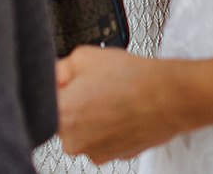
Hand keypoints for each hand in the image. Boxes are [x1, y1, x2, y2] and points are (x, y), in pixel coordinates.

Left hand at [56, 47, 189, 162]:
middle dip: (75, 100)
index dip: (59, 85)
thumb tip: (52, 77)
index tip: (69, 79)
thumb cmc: (131, 78)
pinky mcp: (114, 156)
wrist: (168, 97)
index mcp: (60, 115)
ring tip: (112, 96)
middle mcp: (73, 141)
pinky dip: (109, 126)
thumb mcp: (84, 56)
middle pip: (63, 116)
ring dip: (93, 114)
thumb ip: (58, 69)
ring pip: (84, 129)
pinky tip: (121, 109)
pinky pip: (103, 138)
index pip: (44, 99)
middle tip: (95, 84)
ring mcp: (94, 152)